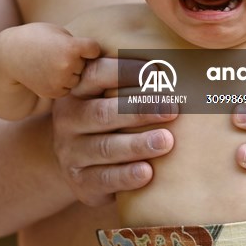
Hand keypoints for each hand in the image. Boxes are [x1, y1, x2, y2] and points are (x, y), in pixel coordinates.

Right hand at [0, 22, 101, 98]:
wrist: (9, 57)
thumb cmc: (36, 38)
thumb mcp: (57, 32)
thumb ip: (78, 43)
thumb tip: (101, 58)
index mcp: (71, 47)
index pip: (94, 50)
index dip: (87, 47)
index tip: (77, 44)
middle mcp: (68, 65)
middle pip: (87, 65)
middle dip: (78, 61)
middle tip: (58, 53)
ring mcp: (61, 81)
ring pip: (79, 79)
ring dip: (71, 73)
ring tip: (52, 63)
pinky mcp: (54, 93)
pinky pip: (68, 89)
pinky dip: (61, 83)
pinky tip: (47, 73)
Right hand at [51, 57, 176, 206]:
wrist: (80, 165)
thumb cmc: (107, 122)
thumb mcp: (107, 99)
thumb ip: (130, 84)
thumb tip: (178, 63)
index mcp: (76, 91)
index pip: (96, 74)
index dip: (124, 71)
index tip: (157, 72)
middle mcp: (68, 120)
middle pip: (102, 112)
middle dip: (139, 110)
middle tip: (172, 109)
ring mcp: (71, 152)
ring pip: (105, 148)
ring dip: (137, 144)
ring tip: (166, 141)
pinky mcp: (80, 182)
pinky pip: (104, 179)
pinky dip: (126, 176)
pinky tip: (147, 172)